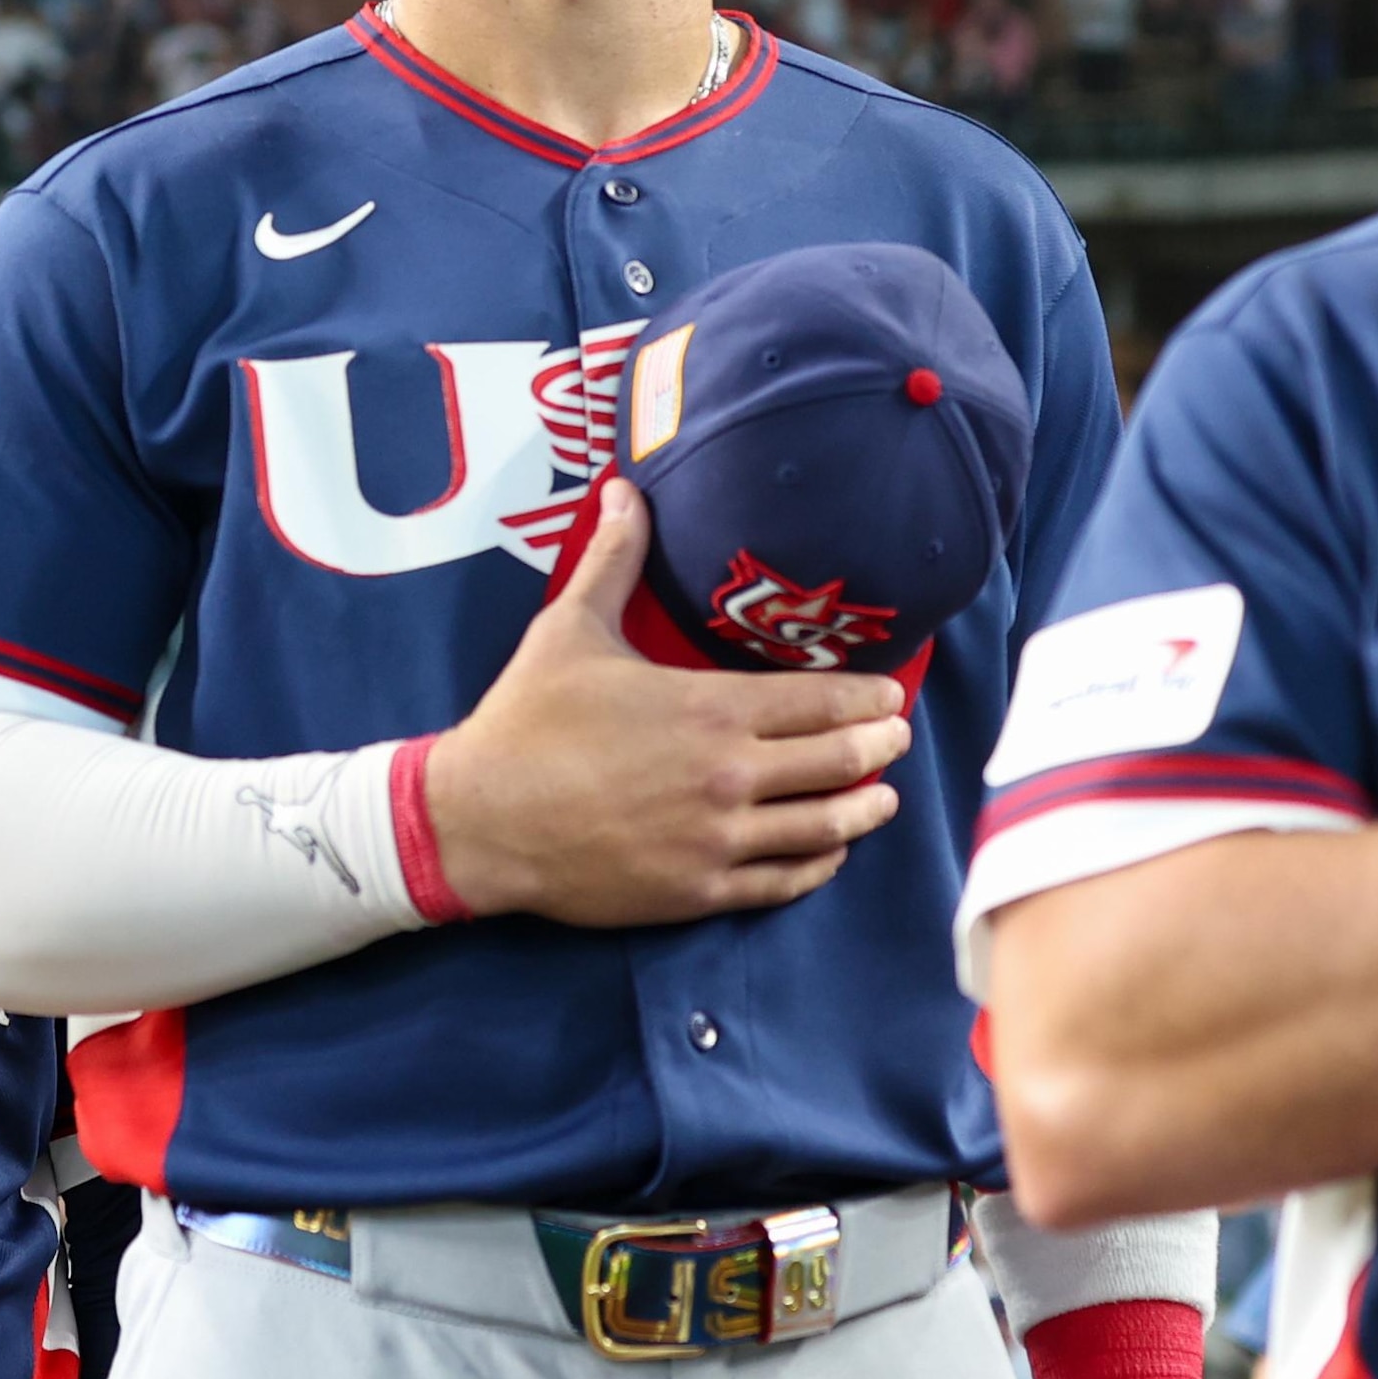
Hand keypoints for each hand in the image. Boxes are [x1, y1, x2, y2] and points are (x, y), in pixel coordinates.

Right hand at [416, 482, 913, 925]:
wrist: (480, 820)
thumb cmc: (525, 721)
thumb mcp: (570, 629)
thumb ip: (614, 559)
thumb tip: (625, 488)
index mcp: (710, 708)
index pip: (820, 702)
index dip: (868, 699)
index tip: (891, 696)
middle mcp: (728, 774)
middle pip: (839, 761)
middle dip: (880, 747)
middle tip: (897, 738)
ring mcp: (717, 838)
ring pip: (823, 826)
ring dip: (864, 808)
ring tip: (882, 797)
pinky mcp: (698, 890)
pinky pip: (783, 881)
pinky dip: (818, 864)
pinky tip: (829, 852)